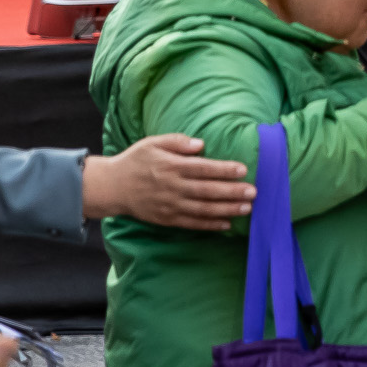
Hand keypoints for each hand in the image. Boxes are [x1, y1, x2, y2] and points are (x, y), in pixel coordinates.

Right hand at [84, 135, 255, 229]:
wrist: (112, 187)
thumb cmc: (136, 161)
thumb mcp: (153, 143)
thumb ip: (177, 142)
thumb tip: (201, 144)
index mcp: (171, 166)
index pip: (203, 169)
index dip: (224, 170)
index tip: (243, 170)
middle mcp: (172, 187)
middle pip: (207, 191)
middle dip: (232, 192)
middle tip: (254, 192)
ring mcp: (170, 205)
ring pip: (203, 209)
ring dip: (227, 210)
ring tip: (247, 208)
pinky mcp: (167, 219)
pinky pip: (192, 223)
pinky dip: (210, 225)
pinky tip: (227, 223)